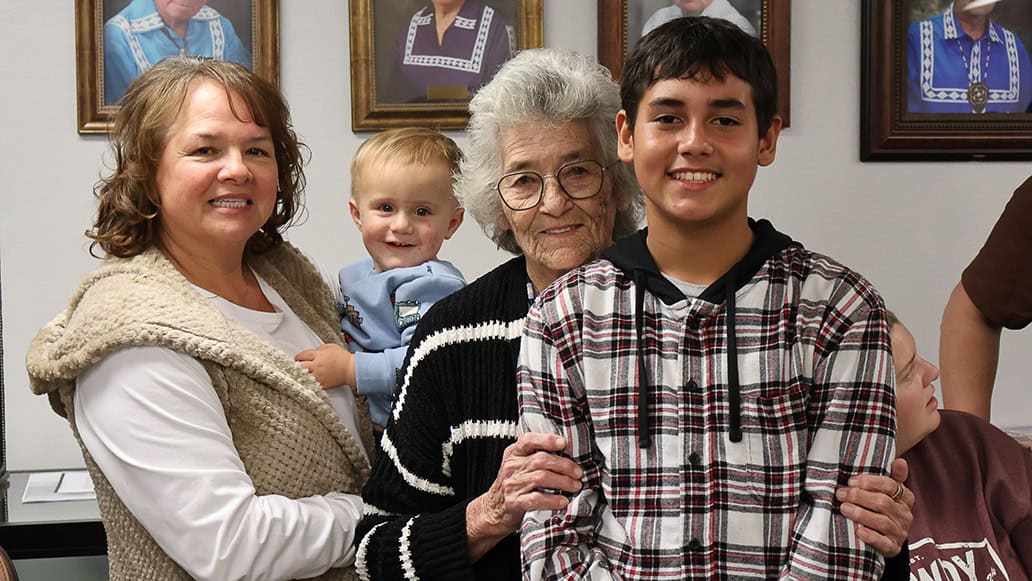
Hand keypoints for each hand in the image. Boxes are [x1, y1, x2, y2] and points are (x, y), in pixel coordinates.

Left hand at [294, 343, 355, 388]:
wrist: (350, 369)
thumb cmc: (343, 358)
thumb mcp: (330, 347)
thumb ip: (318, 349)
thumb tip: (312, 353)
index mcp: (318, 355)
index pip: (301, 356)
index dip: (298, 357)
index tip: (297, 358)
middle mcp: (316, 366)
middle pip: (299, 366)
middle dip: (296, 365)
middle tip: (297, 366)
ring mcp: (318, 376)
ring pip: (302, 377)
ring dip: (300, 375)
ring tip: (300, 374)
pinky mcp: (322, 384)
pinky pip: (310, 384)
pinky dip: (307, 383)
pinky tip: (307, 382)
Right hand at [465, 432, 582, 561]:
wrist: (493, 509)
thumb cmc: (513, 485)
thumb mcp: (518, 464)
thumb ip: (534, 455)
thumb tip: (566, 452)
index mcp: (513, 454)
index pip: (528, 440)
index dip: (547, 440)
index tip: (564, 443)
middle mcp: (512, 467)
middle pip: (542, 460)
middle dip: (564, 465)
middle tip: (578, 472)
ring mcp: (512, 485)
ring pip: (542, 478)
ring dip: (563, 482)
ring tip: (575, 486)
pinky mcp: (515, 502)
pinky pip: (536, 499)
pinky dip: (553, 500)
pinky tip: (563, 501)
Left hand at [835, 458, 914, 556]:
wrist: (884, 538)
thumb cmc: (880, 509)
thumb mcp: (886, 491)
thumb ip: (890, 476)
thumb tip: (900, 461)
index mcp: (905, 498)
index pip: (890, 485)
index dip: (869, 482)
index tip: (851, 481)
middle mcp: (905, 515)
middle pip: (883, 503)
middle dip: (859, 496)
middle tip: (840, 493)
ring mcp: (900, 533)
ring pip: (882, 522)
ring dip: (860, 514)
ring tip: (843, 508)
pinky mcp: (893, 548)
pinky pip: (883, 543)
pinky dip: (871, 536)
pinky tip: (858, 532)